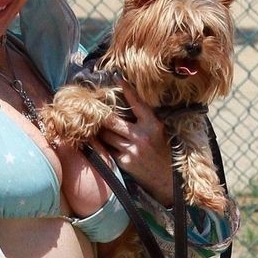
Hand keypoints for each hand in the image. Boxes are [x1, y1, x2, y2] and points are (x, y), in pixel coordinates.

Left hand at [98, 82, 173, 199]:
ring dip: (99, 130)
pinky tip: (97, 141)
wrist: (166, 179)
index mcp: (153, 125)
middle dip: (101, 114)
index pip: (137, 103)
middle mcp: (141, 136)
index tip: (117, 78)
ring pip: (107, 135)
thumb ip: (145, 119)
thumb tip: (126, 105)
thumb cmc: (162, 151)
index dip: (127, 90)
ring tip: (92, 123)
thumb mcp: (159, 132)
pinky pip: (107, 149)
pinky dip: (102, 144)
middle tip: (91, 106)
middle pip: (112, 121)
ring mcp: (131, 150)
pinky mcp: (124, 162)